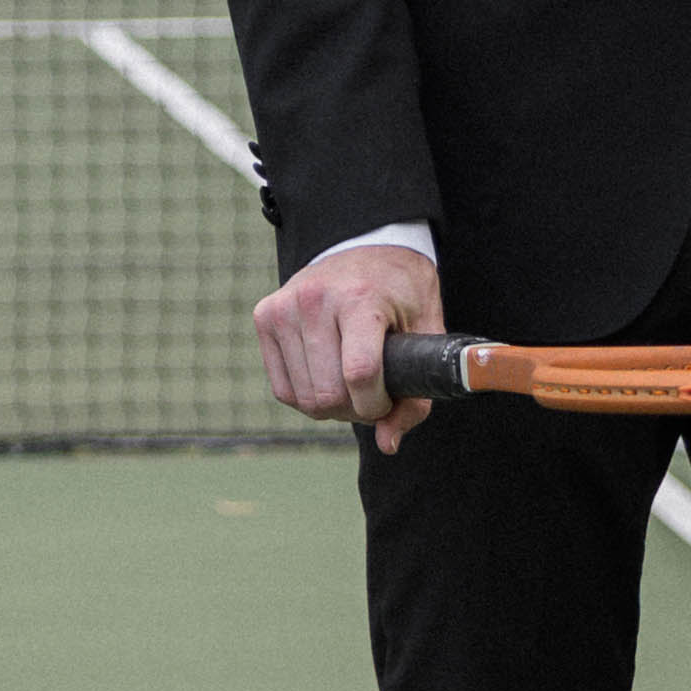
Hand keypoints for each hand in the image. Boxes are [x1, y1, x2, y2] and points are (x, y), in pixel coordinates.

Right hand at [254, 241, 445, 457]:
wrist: (366, 246)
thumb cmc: (402, 293)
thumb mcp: (425, 333)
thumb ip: (416, 394)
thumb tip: (388, 444)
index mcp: (360, 298)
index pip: (359, 374)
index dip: (376, 405)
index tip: (387, 402)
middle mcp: (315, 299)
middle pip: (328, 394)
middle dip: (355, 409)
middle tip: (372, 393)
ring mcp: (284, 307)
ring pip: (304, 399)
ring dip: (331, 406)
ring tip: (351, 383)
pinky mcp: (265, 316)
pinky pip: (283, 389)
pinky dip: (307, 397)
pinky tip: (327, 376)